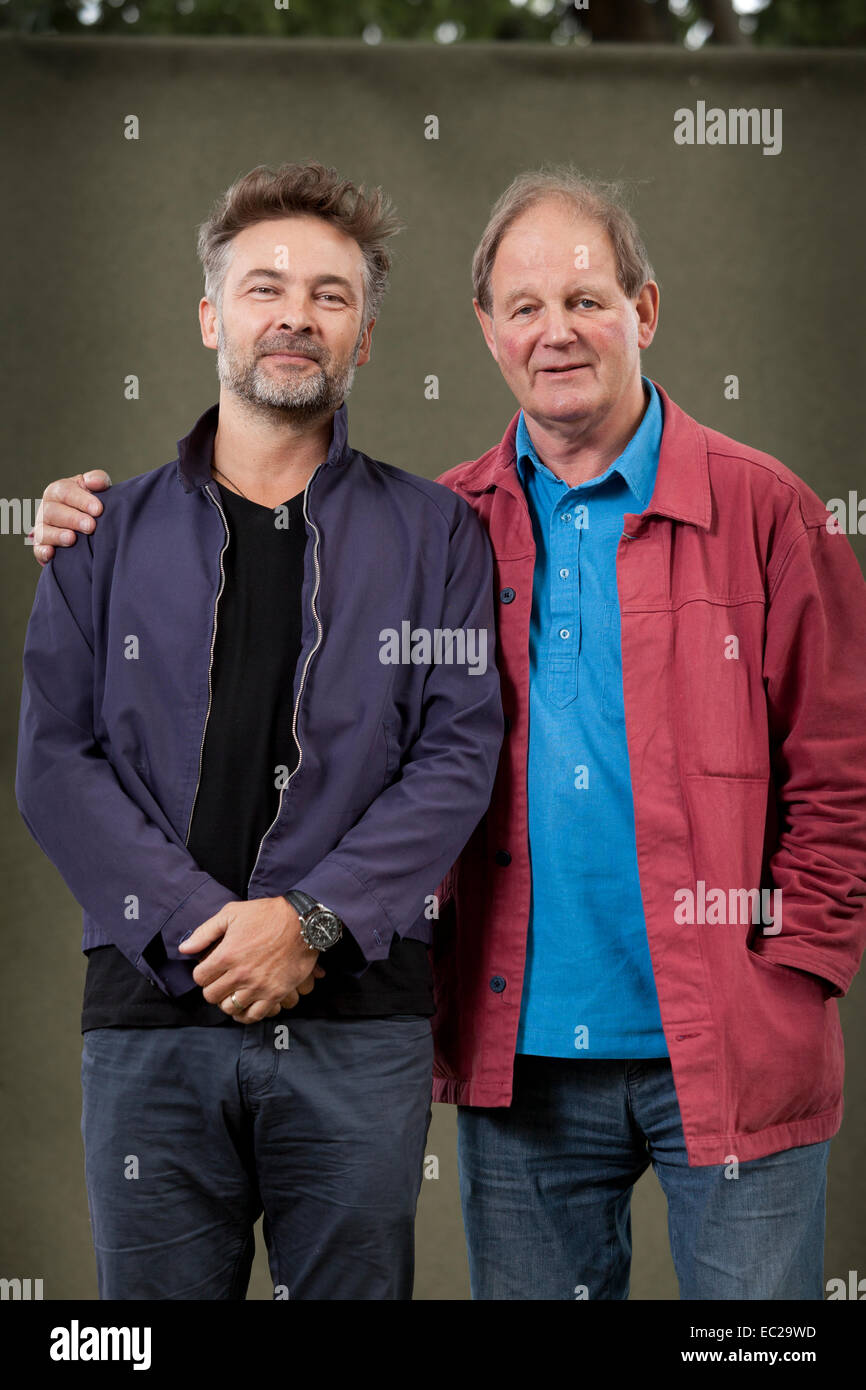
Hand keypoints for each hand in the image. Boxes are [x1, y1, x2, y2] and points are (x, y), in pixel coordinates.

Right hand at [29, 471, 110, 565]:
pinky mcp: (42, 547)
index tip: (98, 509)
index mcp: (58, 491)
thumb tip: (94, 482)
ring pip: (44, 531)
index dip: (82, 500)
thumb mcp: (95, 489)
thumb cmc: (91, 503)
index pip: (66, 492)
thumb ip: (97, 480)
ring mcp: (42, 528)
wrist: (88, 525)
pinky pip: (38, 549)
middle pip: (53, 512)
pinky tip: (51, 553)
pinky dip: (43, 551)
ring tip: (72, 539)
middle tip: (91, 526)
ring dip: (57, 535)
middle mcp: (47, 508)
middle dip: (73, 519)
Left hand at [178, 896, 320, 1022]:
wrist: (302, 922)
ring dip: (228, 1001)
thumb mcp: (232, 913)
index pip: (200, 978)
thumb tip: (184, 949)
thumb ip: (205, 932)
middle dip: (213, 988)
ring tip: (232, 993)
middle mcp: (240, 974)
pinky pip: (253, 1015)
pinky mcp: (275, 994)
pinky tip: (244, 1006)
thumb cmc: (267, 915)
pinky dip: (245, 1014)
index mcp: (226, 955)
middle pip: (212, 996)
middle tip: (220, 981)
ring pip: (230, 1008)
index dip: (202, 973)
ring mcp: (258, 986)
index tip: (210, 969)